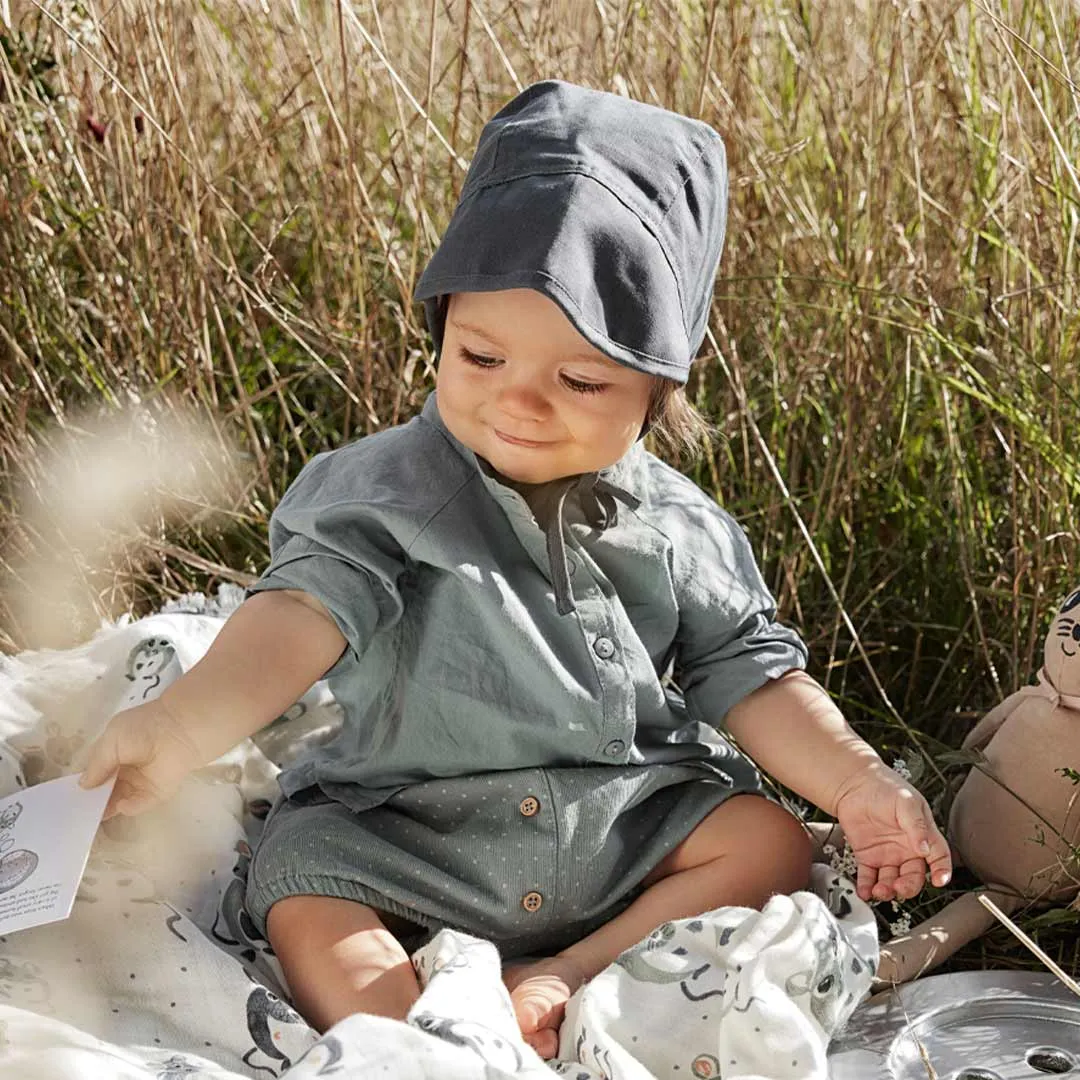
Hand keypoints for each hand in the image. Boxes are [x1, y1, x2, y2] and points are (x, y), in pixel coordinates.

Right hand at [78, 699, 204, 818]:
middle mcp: (125, 771)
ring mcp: (140, 784)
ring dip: (106, 808)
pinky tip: (121, 805)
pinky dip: (129, 807)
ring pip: (118, 801)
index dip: (82, 786)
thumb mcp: (111, 740)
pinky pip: (139, 804)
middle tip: (73, 815)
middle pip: (104, 792)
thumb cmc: (142, 728)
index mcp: (114, 754)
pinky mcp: (156, 793)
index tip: (65, 800)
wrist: (180, 729)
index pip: (94, 775)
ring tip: (90, 817)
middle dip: (90, 802)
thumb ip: (96, 764)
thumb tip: (82, 785)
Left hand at [833, 764, 951, 902]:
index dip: (942, 871)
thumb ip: (917, 825)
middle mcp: (907, 850)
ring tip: (880, 891)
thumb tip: (924, 848)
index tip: (939, 881)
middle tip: (900, 888)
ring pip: (891, 880)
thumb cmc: (885, 788)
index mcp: (922, 837)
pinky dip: (867, 887)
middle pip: (913, 876)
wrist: (855, 784)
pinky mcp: (867, 857)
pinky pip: (869, 876)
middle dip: (908, 886)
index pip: (938, 858)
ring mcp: (887, 855)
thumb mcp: (907, 802)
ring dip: (887, 890)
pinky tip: (865, 892)